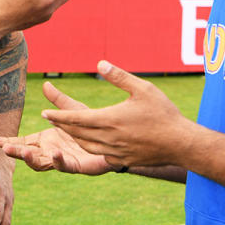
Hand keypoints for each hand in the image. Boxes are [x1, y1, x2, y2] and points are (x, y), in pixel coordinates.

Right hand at [0, 82, 114, 174]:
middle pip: (29, 154)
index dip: (10, 142)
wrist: (115, 140)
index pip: (24, 141)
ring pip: (43, 163)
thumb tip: (45, 84)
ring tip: (24, 152)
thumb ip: (59, 101)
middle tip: (4, 148)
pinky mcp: (78, 166)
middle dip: (16, 152)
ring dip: (32, 159)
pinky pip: (65, 165)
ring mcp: (63, 160)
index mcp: (47, 140)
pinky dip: (59, 160)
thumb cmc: (93, 127)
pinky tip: (56, 153)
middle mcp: (52, 151)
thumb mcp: (73, 111)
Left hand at [41, 61, 193, 168]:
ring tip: (68, 129)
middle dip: (62, 125)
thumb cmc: (163, 113)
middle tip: (50, 119)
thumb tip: (99, 63)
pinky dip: (90, 147)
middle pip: (76, 133)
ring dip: (74, 137)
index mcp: (109, 120)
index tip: (44, 113)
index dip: (58, 116)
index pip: (75, 119)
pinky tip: (91, 142)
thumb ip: (119, 76)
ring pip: (86, 145)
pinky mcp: (122, 161)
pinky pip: (99, 154)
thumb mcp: (142, 88)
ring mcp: (114, 152)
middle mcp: (108, 138)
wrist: (180, 144)